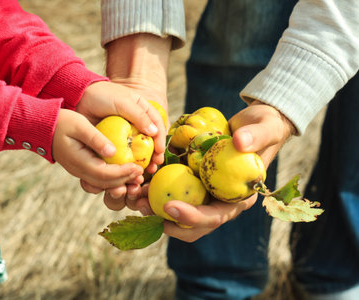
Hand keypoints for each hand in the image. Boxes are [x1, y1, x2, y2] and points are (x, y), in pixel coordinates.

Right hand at [52, 109, 143, 189]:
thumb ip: (96, 139)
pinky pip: (98, 179)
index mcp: (80, 162)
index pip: (106, 174)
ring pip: (102, 184)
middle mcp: (80, 170)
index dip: (124, 173)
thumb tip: (113, 152)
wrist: (42, 126)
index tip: (138, 168)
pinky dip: (112, 179)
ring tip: (134, 176)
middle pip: (106, 183)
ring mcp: (79, 171)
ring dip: (119, 182)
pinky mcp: (81, 168)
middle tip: (141, 173)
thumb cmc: (62, 122)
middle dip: (125, 180)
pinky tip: (123, 172)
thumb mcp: (80, 125)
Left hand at [76, 81, 165, 206]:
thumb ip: (138, 115)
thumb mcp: (123, 102)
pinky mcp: (112, 144)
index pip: (157, 126)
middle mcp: (136, 125)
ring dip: (140, 165)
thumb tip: (154, 132)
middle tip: (152, 168)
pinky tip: (125, 175)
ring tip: (141, 175)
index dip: (160, 140)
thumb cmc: (103, 95)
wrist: (79, 98)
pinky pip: (121, 157)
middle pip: (149, 143)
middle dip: (152, 157)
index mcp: (143, 111)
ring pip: (136, 152)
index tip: (159, 153)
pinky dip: (124, 166)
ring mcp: (124, 135)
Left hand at [134, 101, 296, 241]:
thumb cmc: (263, 127)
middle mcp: (221, 201)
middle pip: (194, 225)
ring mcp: (206, 194)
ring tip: (135, 199)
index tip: (170, 206)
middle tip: (143, 208)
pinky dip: (156, 194)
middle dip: (168, 222)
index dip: (193, 217)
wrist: (253, 124)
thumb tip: (240, 142)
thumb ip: (257, 136)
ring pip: (179, 216)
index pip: (216, 216)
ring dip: (156, 212)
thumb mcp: (266, 128)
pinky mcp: (193, 184)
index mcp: (240, 197)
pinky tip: (140, 184)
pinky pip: (173, 195)